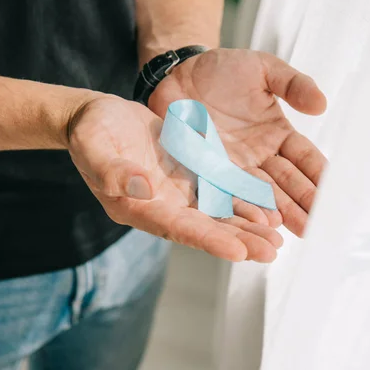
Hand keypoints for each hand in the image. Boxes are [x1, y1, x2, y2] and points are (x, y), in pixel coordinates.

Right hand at [67, 96, 282, 261]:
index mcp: (137, 206)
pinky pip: (220, 190)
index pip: (177, 228)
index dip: (208, 240)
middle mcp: (162, 206)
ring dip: (247, 225)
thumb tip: (143, 188)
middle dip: (239, 240)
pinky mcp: (190, 174)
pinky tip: (268, 206)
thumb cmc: (91, 132)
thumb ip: (112, 170)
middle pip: (205, 228)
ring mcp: (178, 192)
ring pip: (217, 213)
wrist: (101, 118)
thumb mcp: (93, 145)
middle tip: (272, 250)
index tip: (238, 252)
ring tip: (278, 237)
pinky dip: (243, 199)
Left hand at [149, 48, 326, 236]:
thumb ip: (292, 84)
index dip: (318, 174)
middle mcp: (258, 156)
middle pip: (285, 183)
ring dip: (277, 213)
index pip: (303, 158)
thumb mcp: (263, 69)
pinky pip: (225, 193)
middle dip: (302, 204)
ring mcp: (233, 168)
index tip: (332, 193)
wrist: (178, 73)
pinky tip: (254, 223)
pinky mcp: (206, 173)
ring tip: (292, 229)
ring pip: (259, 195)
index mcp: (277, 134)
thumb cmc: (222, 70)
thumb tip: (321, 103)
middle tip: (318, 224)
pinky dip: (241, 209)